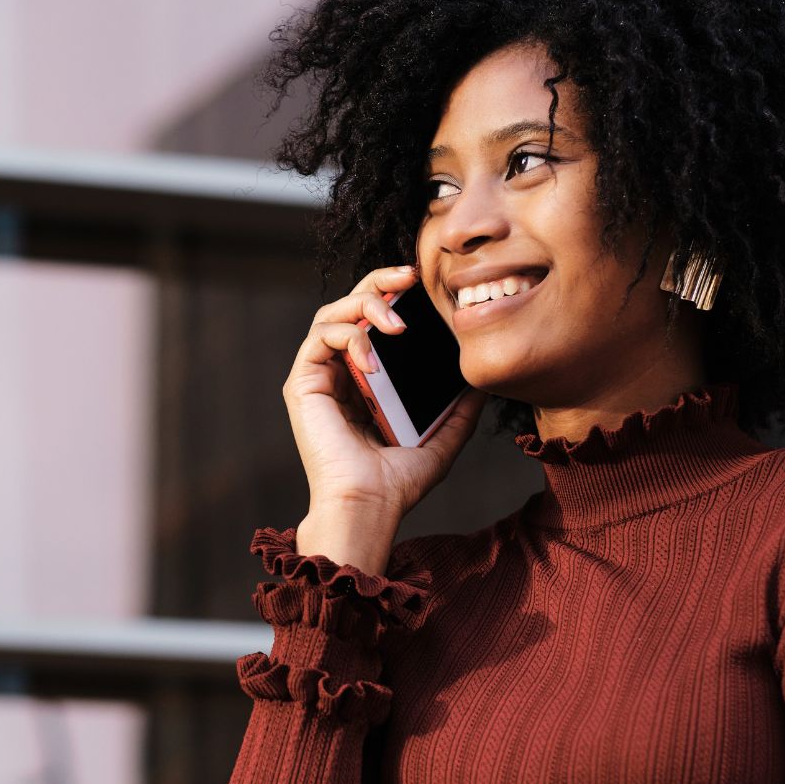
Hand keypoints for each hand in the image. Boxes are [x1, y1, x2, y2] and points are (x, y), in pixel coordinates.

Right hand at [283, 265, 488, 570]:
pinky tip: (374, 361)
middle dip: (378, 283)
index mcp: (366, 381)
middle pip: (349, 305)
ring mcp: (319, 377)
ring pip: (330, 313)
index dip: (394, 295)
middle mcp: (339, 373)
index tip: (423, 285)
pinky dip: (349, 338)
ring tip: (396, 323)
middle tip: (409, 277)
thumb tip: (481, 384)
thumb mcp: (442, 440)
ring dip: (364, 305)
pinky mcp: (303, 384)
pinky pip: (320, 338)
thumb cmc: (398, 483)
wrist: (369, 506)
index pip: (374, 321)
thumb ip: (459, 412)